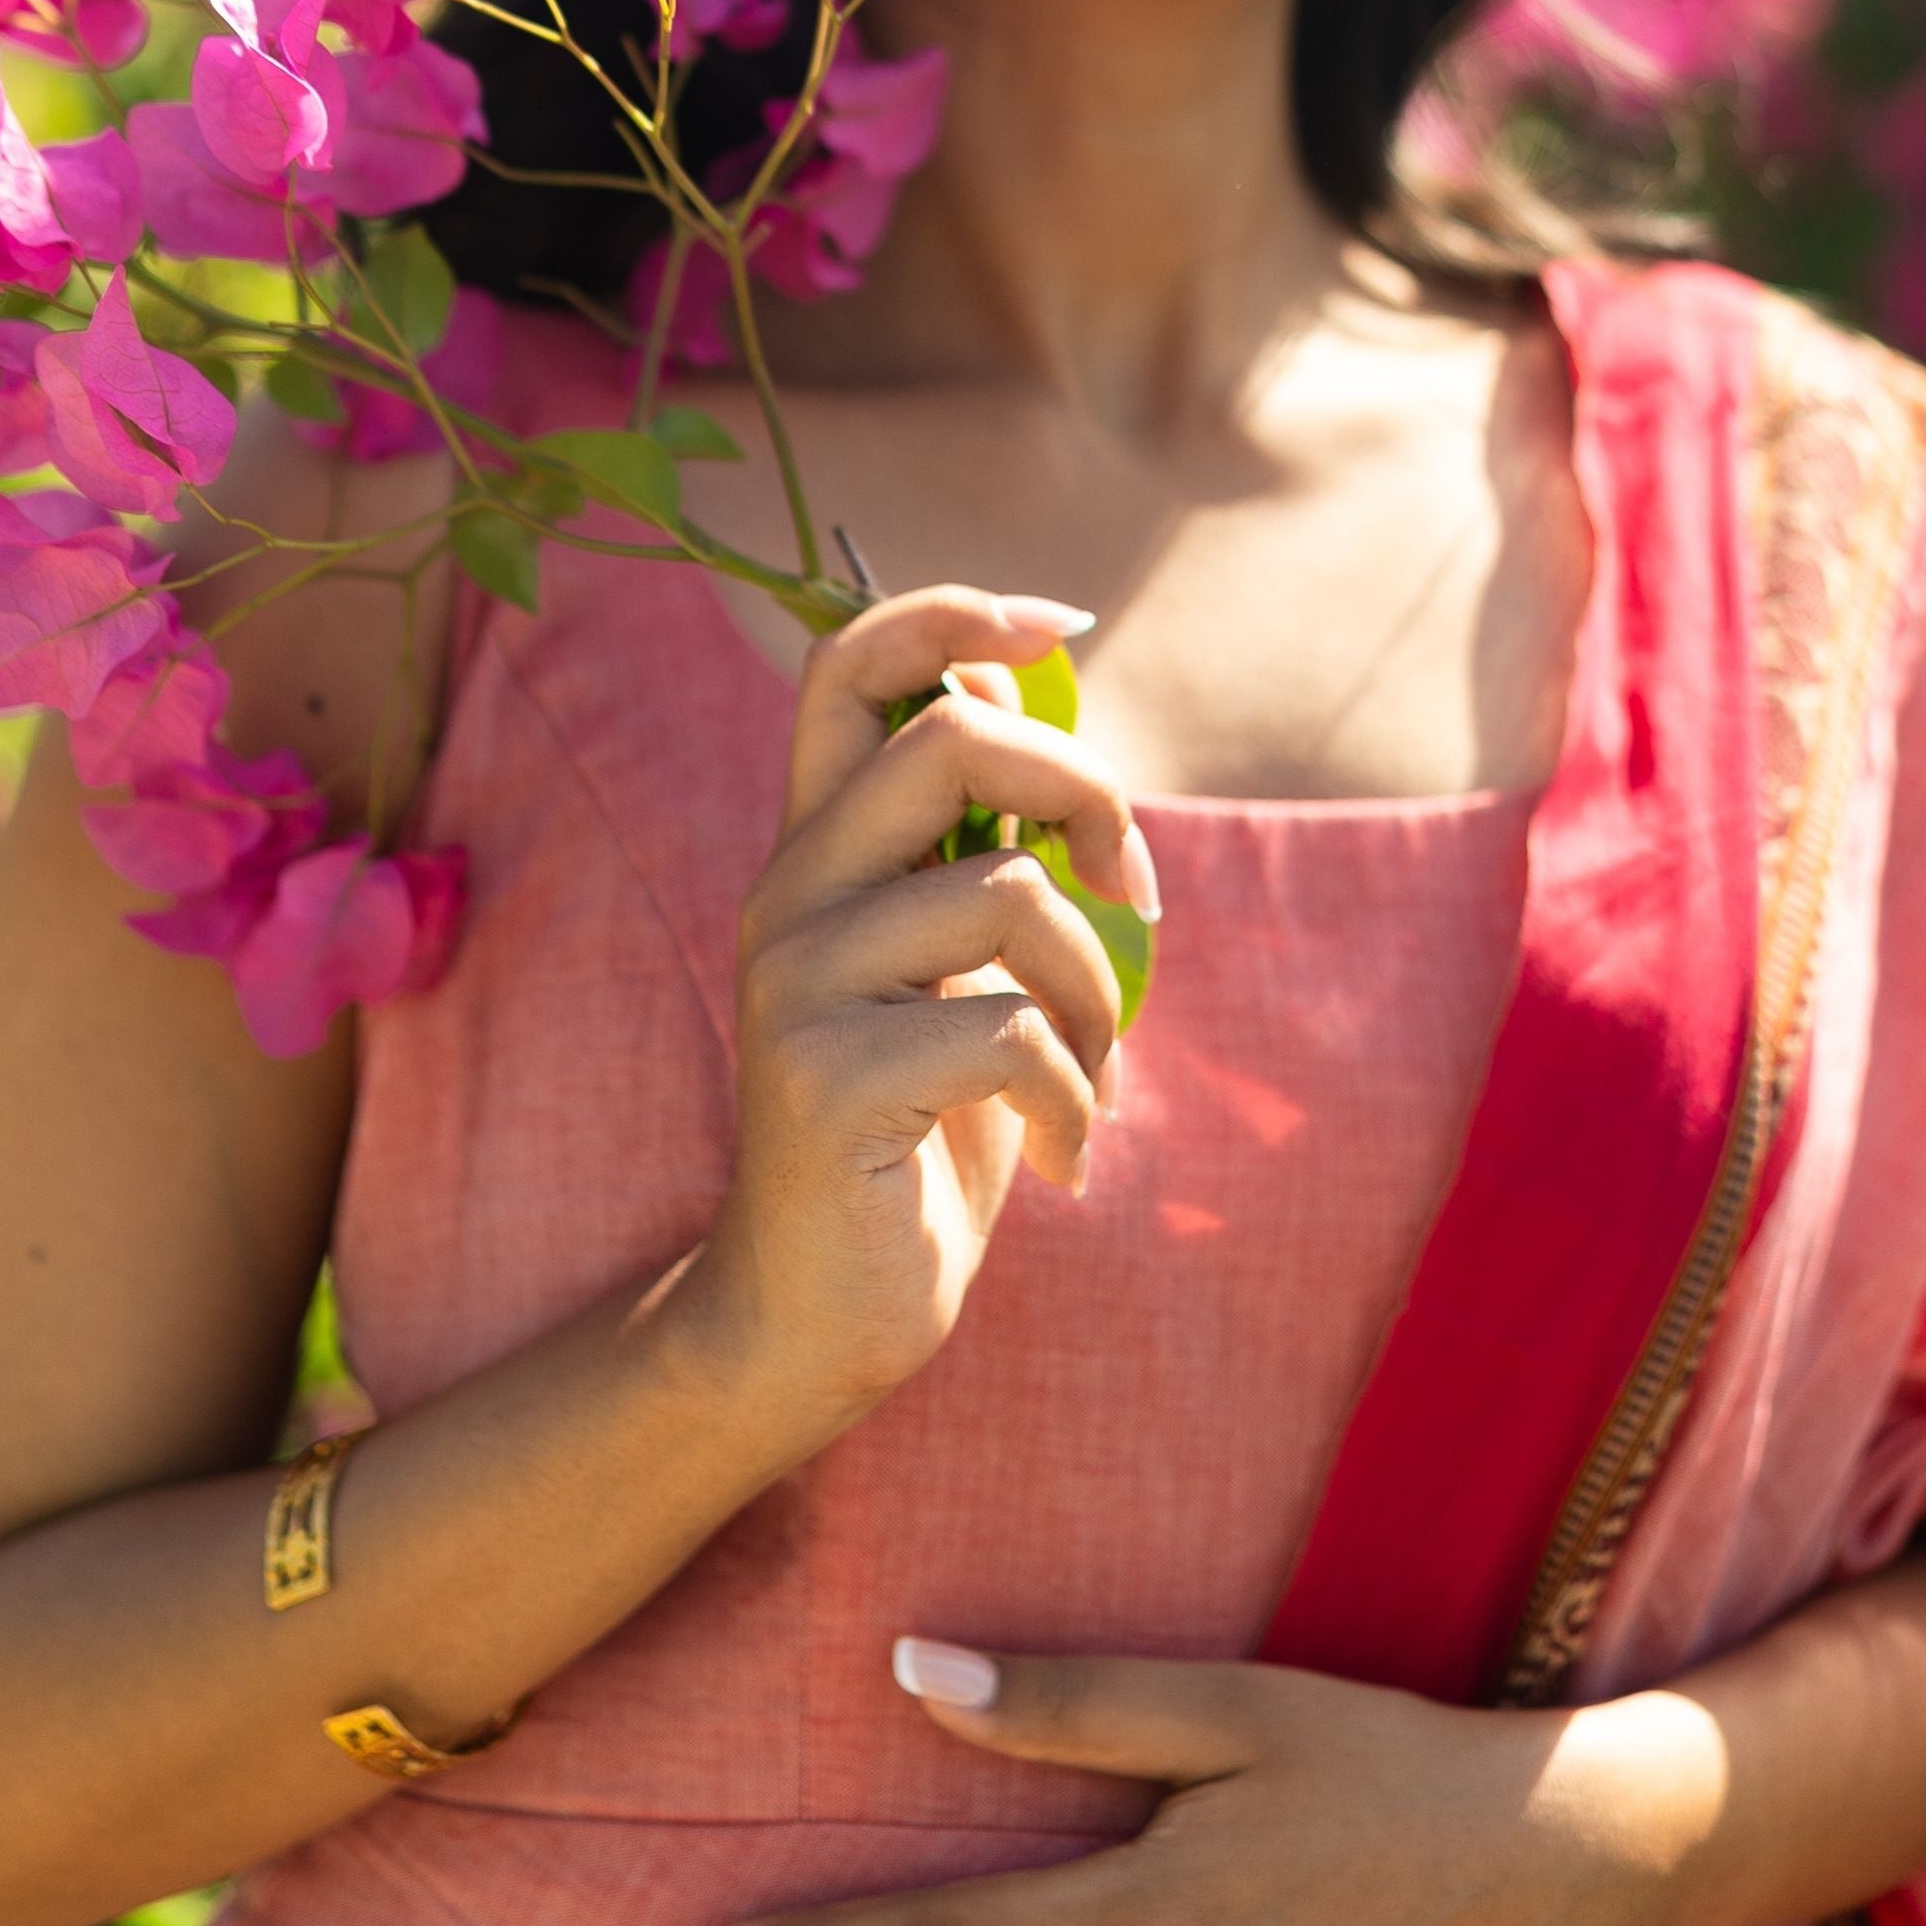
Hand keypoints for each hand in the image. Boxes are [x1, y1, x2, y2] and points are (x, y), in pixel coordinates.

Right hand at [667, 593, 1159, 1451]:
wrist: (822, 1314)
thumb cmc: (921, 1133)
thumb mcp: (958, 971)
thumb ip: (979, 847)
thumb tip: (1036, 704)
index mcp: (818, 851)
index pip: (846, 664)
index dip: (950, 610)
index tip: (1060, 621)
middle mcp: (788, 893)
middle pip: (950, 734)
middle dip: (1084, 791)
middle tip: (1137, 892)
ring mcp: (794, 982)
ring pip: (1006, 893)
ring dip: (1098, 990)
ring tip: (1091, 1074)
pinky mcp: (824, 1077)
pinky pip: (1007, 1030)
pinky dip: (1075, 1096)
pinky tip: (1065, 1155)